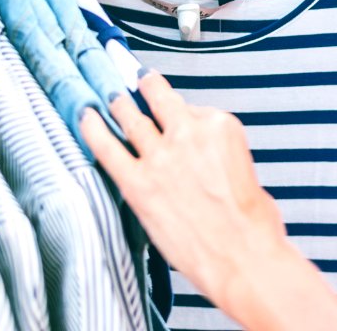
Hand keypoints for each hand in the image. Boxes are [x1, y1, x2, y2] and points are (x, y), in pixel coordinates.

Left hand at [80, 71, 284, 300]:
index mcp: (221, 126)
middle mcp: (188, 133)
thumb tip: (199, 160)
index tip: (176, 116)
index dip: (183, 115)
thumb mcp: (245, 171)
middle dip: (145, 85)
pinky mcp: (138, 183)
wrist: (243, 257)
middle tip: (135, 79)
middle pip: (158, 97)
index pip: (193, 109)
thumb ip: (216, 155)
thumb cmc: (252, 224)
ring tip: (109, 95)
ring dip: (117, 102)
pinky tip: (84, 116)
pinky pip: (107, 148)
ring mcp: (160, 156)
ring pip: (130, 116)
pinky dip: (92, 129)